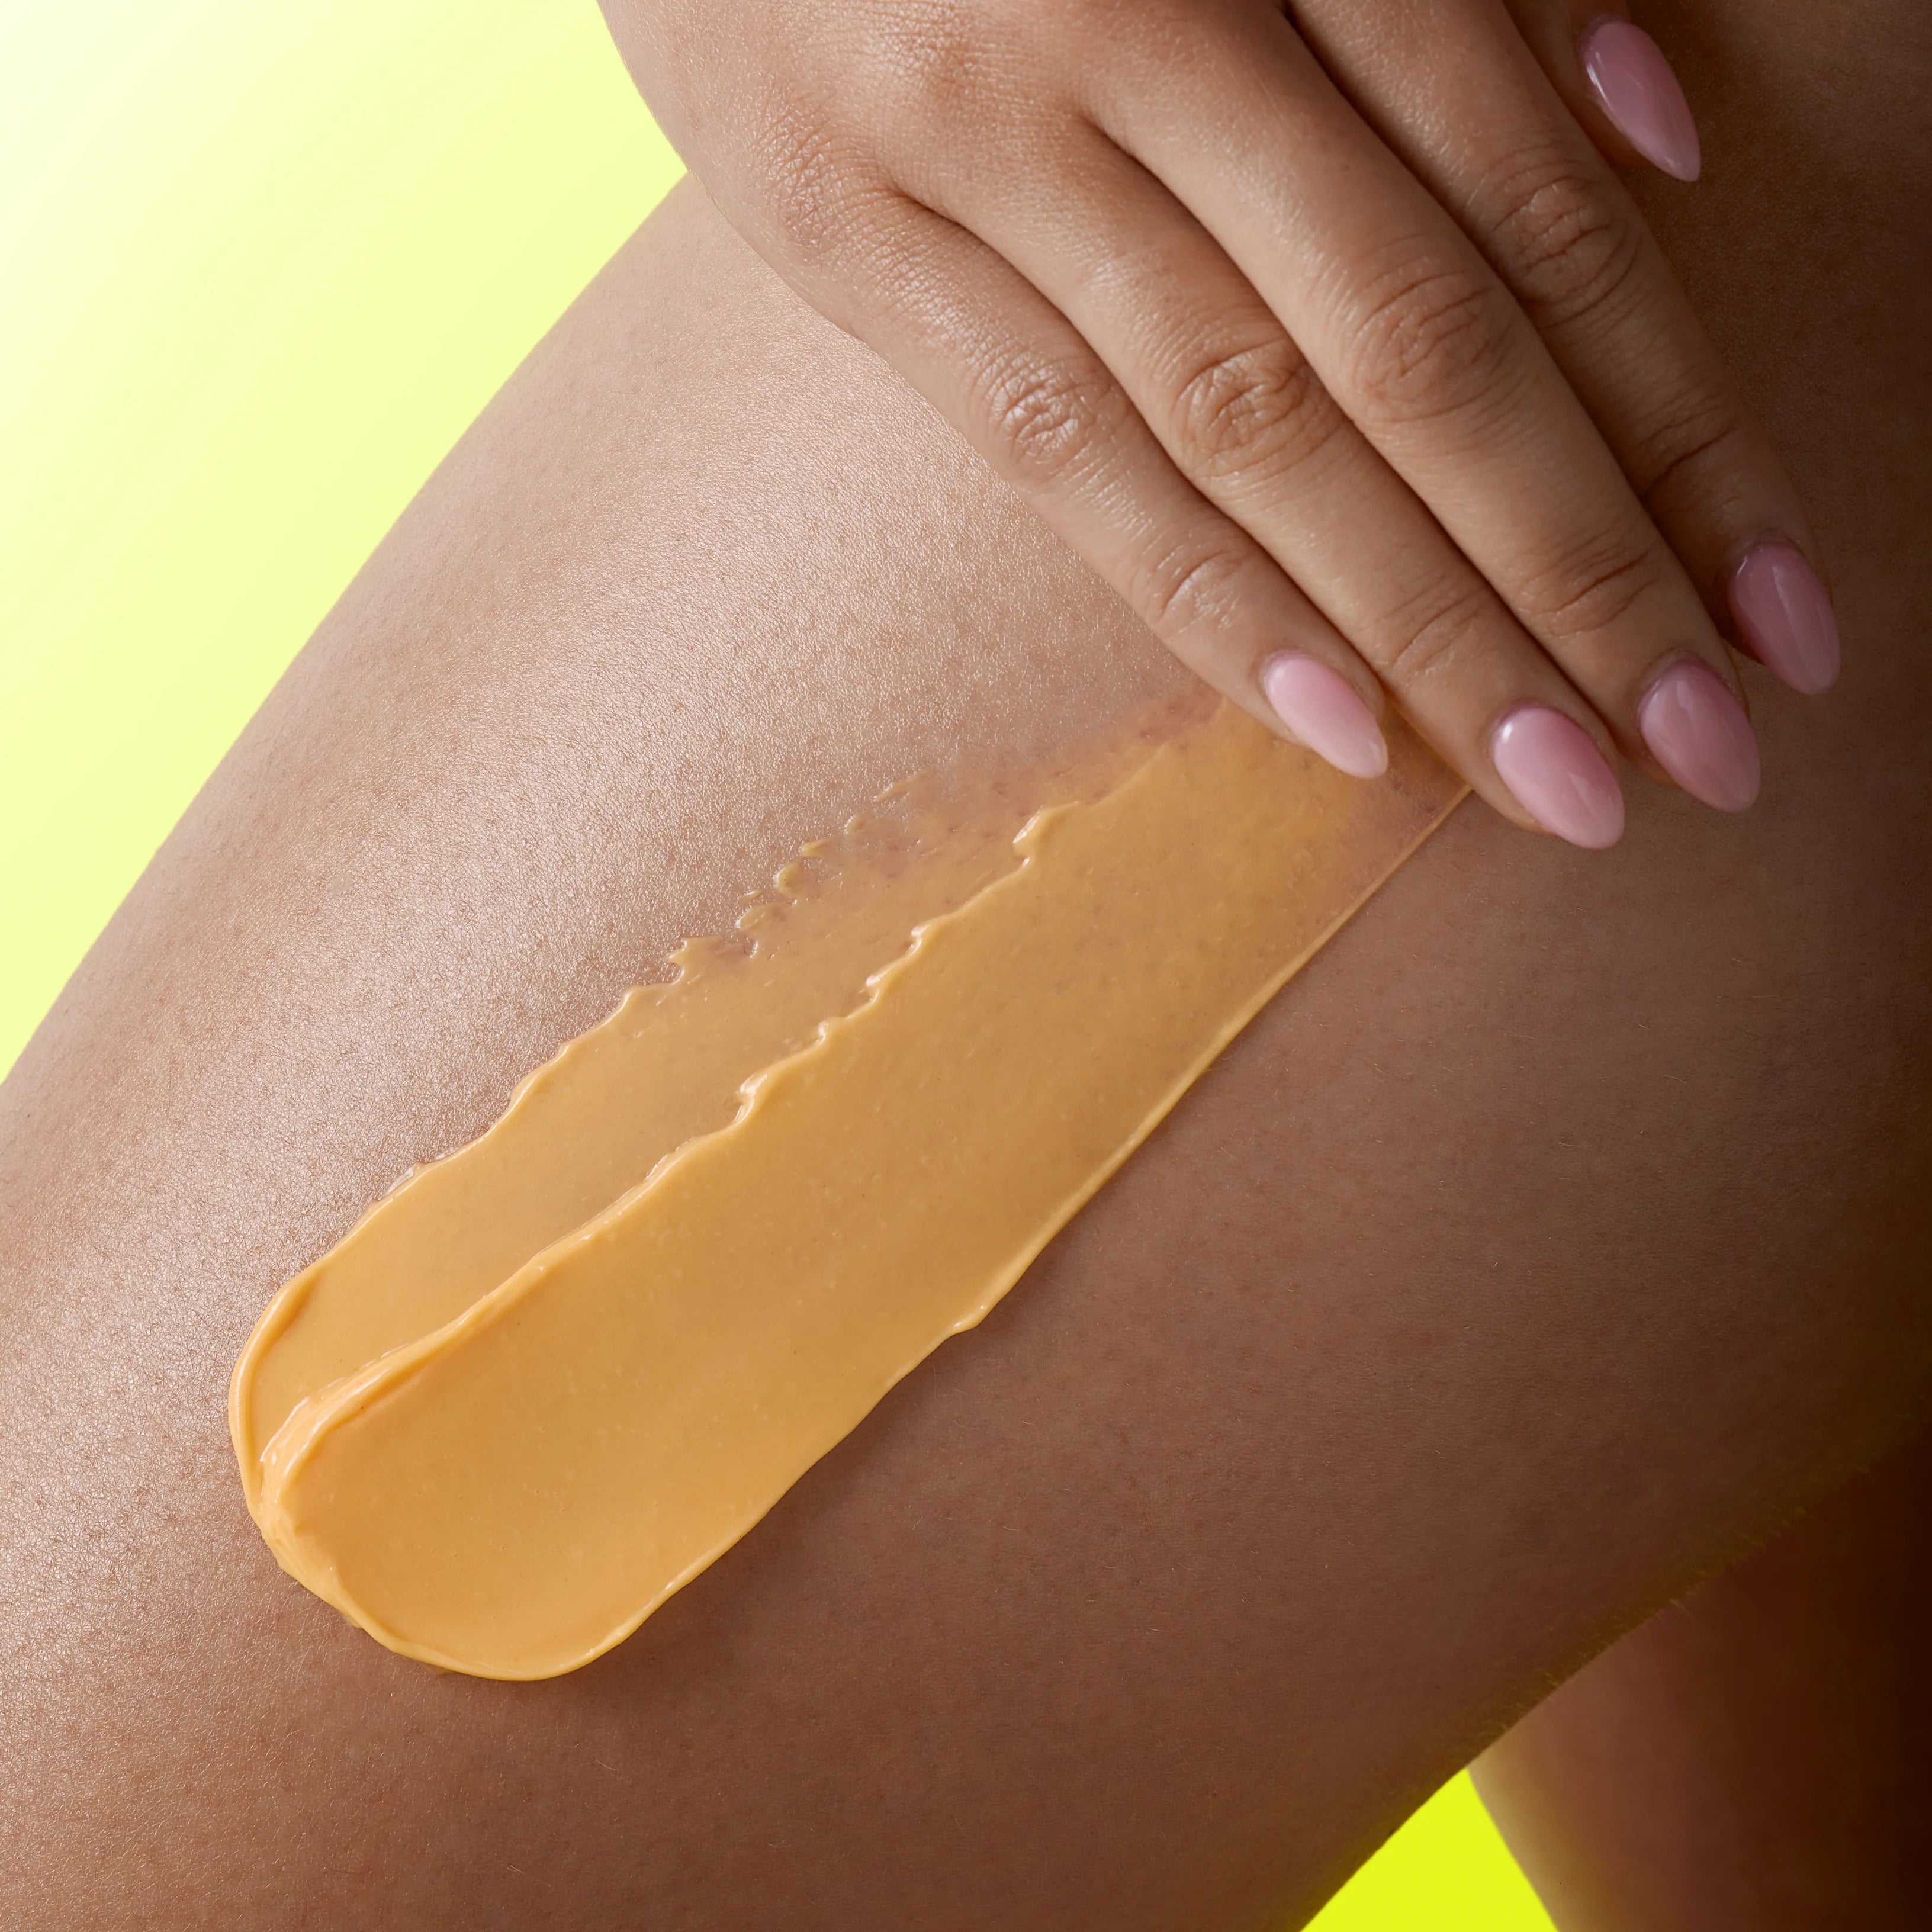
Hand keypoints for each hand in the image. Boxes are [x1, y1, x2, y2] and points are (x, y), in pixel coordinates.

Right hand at [600, 0, 1838, 847]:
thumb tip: (1652, 143)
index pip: (1531, 206)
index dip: (1675, 416)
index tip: (1770, 601)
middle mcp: (1139, 22)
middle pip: (1413, 339)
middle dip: (1580, 563)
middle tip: (1703, 750)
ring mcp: (976, 140)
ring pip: (1247, 418)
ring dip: (1424, 619)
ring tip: (1557, 778)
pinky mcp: (841, 240)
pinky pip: (1050, 449)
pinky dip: (1202, 592)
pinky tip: (1338, 725)